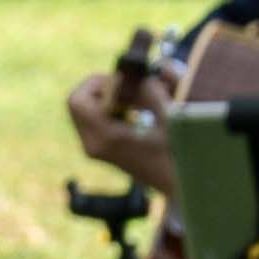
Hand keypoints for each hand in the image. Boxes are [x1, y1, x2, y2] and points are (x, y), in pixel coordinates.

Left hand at [63, 66, 178, 198]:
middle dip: (104, 88)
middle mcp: (93, 144)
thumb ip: (153, 92)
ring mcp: (95, 148)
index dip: (100, 82)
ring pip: (86, 108)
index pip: (79, 99)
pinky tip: (138, 109)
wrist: (180, 185)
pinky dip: (114, 106)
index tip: (126, 83)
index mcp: (105, 138)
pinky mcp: (102, 148)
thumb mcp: (170, 119)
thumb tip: (140, 73)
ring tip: (139, 99)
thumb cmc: (179, 154)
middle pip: (78, 101)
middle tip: (132, 87)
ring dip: (111, 96)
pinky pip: (96, 117)